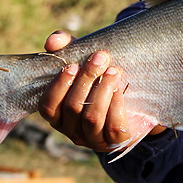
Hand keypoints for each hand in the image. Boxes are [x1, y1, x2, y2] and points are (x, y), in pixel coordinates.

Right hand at [37, 31, 137, 150]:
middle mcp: (71, 130)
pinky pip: (113, 128)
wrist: (134, 102)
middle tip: (101, 58)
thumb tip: (53, 40)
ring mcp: (93, 139)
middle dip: (87, 80)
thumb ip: (67, 48)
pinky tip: (120, 89)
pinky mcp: (115, 142)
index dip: (59, 86)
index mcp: (58, 114)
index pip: (47, 106)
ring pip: (92, 118)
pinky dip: (116, 105)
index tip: (74, 64)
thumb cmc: (100, 79)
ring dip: (102, 91)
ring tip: (113, 71)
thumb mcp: (84, 62)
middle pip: (73, 107)